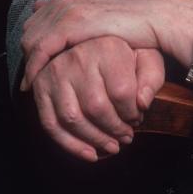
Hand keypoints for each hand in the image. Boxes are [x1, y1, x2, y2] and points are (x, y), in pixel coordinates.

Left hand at [20, 0, 192, 89]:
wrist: (158, 16)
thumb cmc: (137, 22)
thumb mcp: (104, 17)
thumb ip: (82, 19)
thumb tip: (69, 26)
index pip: (37, 18)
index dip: (33, 42)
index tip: (34, 64)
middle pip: (30, 28)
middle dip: (27, 54)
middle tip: (30, 78)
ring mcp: (67, 8)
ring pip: (31, 39)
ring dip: (28, 63)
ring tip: (31, 85)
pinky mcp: (72, 23)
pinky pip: (41, 48)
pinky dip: (34, 67)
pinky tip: (34, 83)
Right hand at [29, 36, 164, 161]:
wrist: (92, 40)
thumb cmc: (125, 53)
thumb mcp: (147, 57)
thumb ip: (152, 77)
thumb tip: (142, 104)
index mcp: (106, 46)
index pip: (122, 91)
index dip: (133, 113)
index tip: (138, 118)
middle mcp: (77, 56)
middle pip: (96, 107)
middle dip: (114, 129)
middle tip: (126, 136)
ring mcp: (55, 71)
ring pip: (72, 118)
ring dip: (94, 140)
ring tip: (112, 146)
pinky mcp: (40, 87)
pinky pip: (51, 123)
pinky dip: (70, 145)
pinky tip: (90, 153)